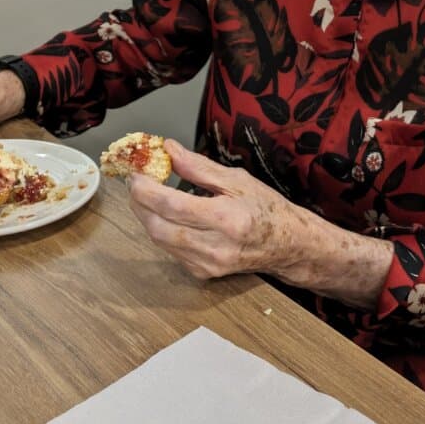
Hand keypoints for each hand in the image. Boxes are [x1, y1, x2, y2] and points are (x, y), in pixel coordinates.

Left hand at [126, 141, 392, 305]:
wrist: (288, 245)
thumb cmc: (266, 208)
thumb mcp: (236, 179)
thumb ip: (198, 166)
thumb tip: (168, 150)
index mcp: (225, 218)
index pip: (170, 205)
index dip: (145, 189)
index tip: (136, 172)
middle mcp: (214, 246)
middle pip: (158, 228)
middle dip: (140, 204)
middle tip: (137, 182)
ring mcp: (207, 264)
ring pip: (160, 241)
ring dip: (147, 216)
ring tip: (148, 195)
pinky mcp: (203, 273)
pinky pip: (171, 251)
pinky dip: (162, 230)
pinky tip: (168, 215)